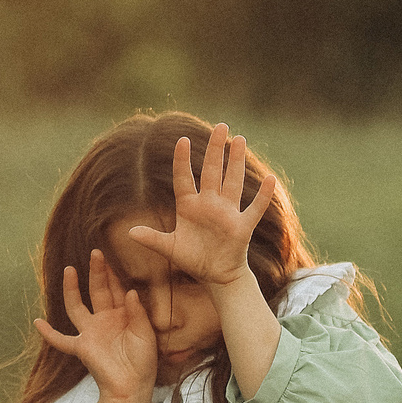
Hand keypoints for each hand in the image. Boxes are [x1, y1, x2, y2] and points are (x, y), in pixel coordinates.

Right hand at [33, 249, 157, 402]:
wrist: (131, 387)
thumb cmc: (143, 362)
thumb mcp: (145, 334)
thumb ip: (137, 313)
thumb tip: (130, 291)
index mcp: (122, 315)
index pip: (117, 289)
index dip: (114, 274)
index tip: (112, 255)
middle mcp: (104, 320)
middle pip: (97, 291)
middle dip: (97, 272)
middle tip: (96, 253)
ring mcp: (90, 333)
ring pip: (77, 306)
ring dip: (72, 289)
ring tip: (69, 270)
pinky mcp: (81, 348)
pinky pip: (61, 340)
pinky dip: (49, 333)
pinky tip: (37, 323)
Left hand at [123, 124, 272, 290]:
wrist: (216, 276)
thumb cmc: (193, 260)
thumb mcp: (170, 249)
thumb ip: (153, 239)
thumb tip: (130, 233)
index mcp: (189, 206)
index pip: (184, 178)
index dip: (182, 160)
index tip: (181, 140)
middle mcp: (209, 204)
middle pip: (212, 171)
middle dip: (216, 149)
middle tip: (221, 126)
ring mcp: (227, 213)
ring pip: (232, 182)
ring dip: (236, 162)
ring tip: (239, 140)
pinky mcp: (242, 226)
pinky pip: (254, 208)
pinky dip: (263, 196)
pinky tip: (270, 180)